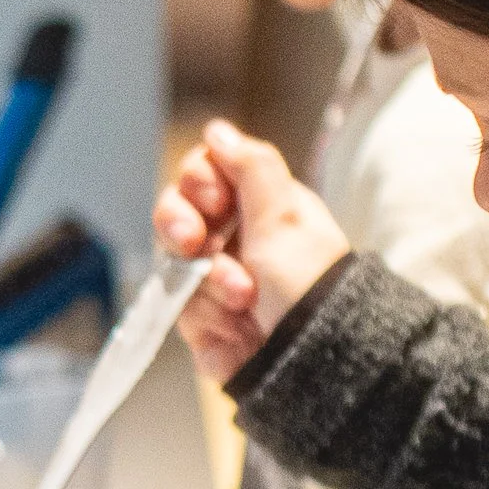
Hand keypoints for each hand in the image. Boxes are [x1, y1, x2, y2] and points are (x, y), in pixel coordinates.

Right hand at [155, 120, 350, 384]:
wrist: (313, 359)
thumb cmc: (307, 282)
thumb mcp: (285, 214)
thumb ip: (251, 165)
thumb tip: (218, 130)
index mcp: (257, 208)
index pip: (202, 176)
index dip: (196, 184)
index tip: (214, 201)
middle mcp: (234, 241)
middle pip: (174, 219)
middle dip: (183, 231)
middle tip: (194, 243)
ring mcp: (216, 284)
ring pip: (176, 271)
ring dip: (208, 287)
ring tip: (243, 302)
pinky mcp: (207, 326)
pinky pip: (181, 314)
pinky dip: (207, 325)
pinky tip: (236, 334)